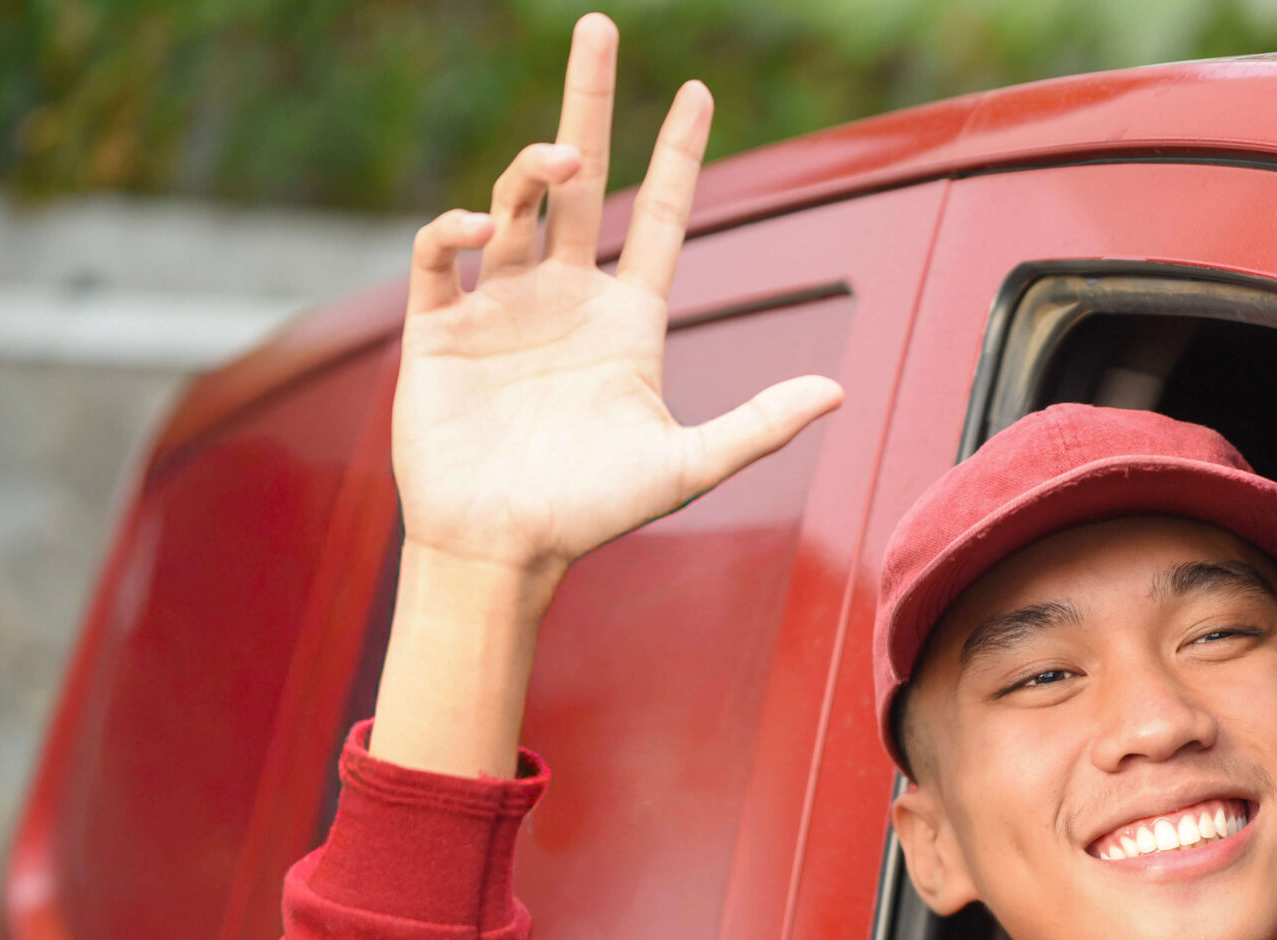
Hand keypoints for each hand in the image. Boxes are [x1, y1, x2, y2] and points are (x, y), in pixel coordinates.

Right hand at [392, 12, 841, 593]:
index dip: (677, 154)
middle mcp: (563, 297)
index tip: (698, 90)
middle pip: (577, 180)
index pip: (659, 215)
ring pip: (514, 204)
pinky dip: (453, 229)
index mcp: (626, 318)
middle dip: (588, 104)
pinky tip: (477, 227)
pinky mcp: (438, 329)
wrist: (504, 550)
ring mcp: (499, 305)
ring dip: (534, 168)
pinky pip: (438, 256)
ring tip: (563, 158)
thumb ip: (758, 426)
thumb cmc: (593, 514)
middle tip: (598, 26)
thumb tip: (838, 392)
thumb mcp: (687, 466)